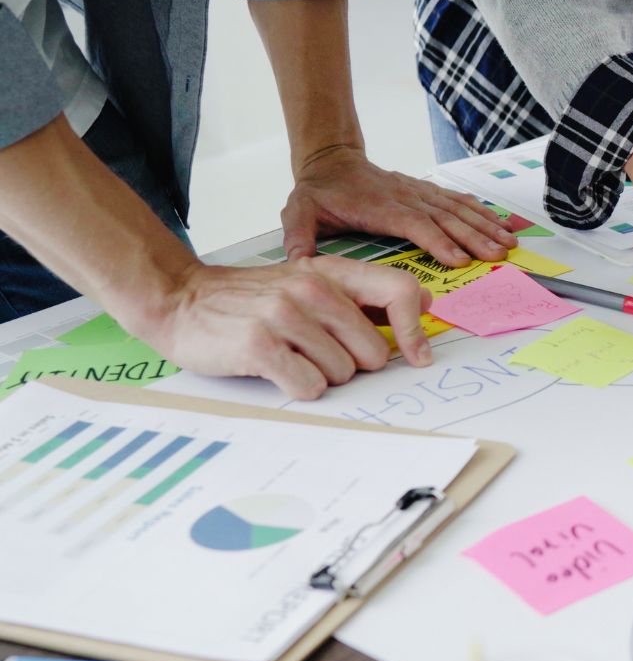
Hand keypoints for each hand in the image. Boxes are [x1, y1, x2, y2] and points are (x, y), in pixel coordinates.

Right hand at [140, 257, 432, 399]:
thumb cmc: (253, 300)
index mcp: (332, 273)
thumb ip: (362, 296)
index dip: (417, 332)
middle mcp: (312, 289)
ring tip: (290, 355)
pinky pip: (309, 387)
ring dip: (321, 376)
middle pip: (374, 353)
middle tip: (317, 352)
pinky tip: (276, 369)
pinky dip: (297, 387)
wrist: (180, 299)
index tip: (419, 357)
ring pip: (343, 374)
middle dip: (353, 364)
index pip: (400, 291)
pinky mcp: (260, 345)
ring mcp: (285, 315)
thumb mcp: (310, 283)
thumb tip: (423, 304)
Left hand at [280, 146, 514, 266]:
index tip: (459, 259)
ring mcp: (418, 192)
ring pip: (457, 208)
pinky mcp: (425, 191)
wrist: (331, 160)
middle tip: (498, 254)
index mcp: (380, 206)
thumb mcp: (299, 210)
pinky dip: (480, 211)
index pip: (414, 223)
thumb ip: (299, 235)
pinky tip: (498, 222)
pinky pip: (457, 200)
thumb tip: (297, 261)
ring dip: (485, 225)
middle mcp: (405, 197)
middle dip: (475, 236)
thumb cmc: (319, 191)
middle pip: (445, 217)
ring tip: (508, 242)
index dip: (437, 240)